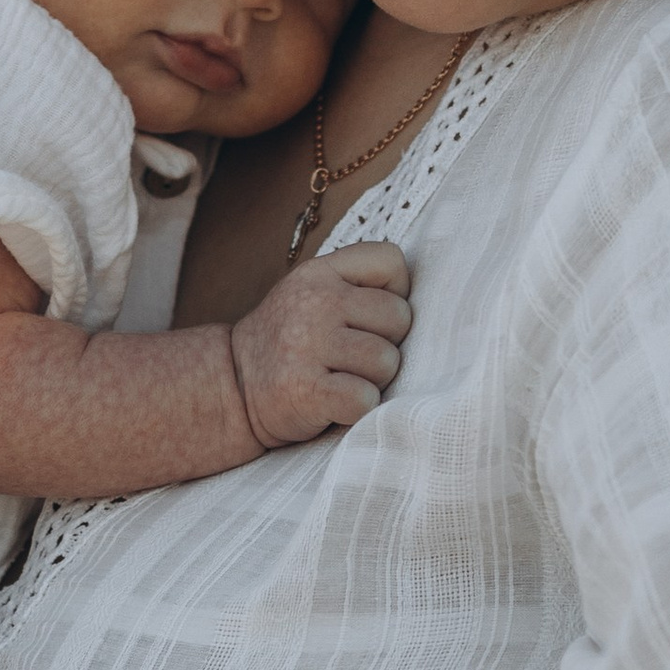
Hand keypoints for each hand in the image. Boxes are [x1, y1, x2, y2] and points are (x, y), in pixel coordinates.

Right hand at [228, 240, 411, 447]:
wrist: (232, 387)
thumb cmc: (292, 342)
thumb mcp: (314, 294)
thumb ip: (361, 285)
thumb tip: (437, 304)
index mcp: (321, 272)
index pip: (393, 262)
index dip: (393, 294)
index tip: (368, 318)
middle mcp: (314, 302)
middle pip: (400, 318)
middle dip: (386, 343)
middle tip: (351, 357)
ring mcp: (307, 345)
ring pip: (387, 361)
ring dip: (373, 380)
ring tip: (341, 379)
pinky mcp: (306, 390)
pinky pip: (365, 399)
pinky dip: (358, 408)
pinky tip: (335, 404)